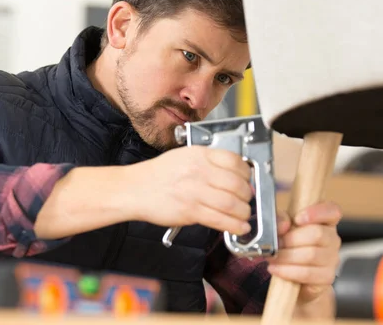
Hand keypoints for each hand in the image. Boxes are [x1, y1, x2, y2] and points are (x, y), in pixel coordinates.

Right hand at [128, 145, 252, 235]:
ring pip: (232, 203)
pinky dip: (235, 225)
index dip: (247, 173)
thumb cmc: (158, 175)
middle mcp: (199, 171)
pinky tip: (240, 227)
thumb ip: (208, 162)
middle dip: (248, 195)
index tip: (248, 180)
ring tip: (244, 215)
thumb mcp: (184, 157)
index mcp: (199, 155)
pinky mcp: (190, 211)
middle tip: (247, 199)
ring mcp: (195, 191)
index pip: (235, 160)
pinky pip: (220, 219)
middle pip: (237, 184)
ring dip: (244, 212)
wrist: (134, 189)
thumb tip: (234, 175)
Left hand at [266, 201, 341, 304]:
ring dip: (286, 256)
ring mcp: (332, 258)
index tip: (297, 218)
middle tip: (275, 243)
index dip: (317, 212)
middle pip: (317, 234)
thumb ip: (280, 219)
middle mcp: (332, 238)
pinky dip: (287, 271)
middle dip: (290, 239)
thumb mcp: (281, 226)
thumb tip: (284, 225)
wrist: (290, 273)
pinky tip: (276, 268)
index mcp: (324, 220)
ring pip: (311, 255)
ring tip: (272, 257)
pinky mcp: (327, 276)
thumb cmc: (288, 244)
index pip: (332, 211)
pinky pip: (307, 273)